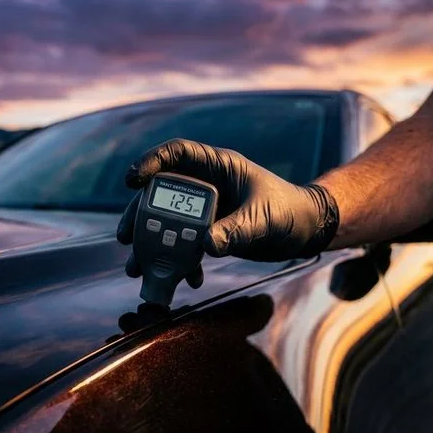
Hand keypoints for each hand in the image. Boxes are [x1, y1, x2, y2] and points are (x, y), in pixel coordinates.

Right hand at [116, 139, 339, 285]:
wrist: (306, 230)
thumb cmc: (289, 211)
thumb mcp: (264, 219)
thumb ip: (236, 230)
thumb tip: (206, 246)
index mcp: (218, 167)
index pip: (178, 153)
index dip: (152, 161)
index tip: (133, 180)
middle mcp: (206, 185)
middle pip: (161, 194)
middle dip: (139, 216)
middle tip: (126, 238)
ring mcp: (205, 210)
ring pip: (166, 223)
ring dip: (151, 246)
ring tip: (136, 268)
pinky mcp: (209, 232)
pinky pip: (184, 245)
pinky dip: (180, 263)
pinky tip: (186, 279)